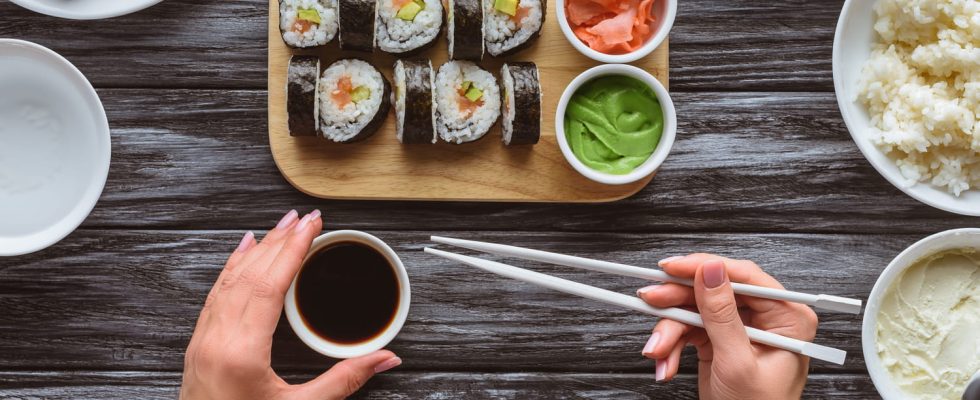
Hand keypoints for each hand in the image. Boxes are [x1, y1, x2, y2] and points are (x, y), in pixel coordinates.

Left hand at [180, 210, 401, 399]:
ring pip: (229, 280)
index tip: (313, 224)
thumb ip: (345, 381)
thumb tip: (386, 358)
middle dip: (280, 240)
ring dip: (257, 249)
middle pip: (249, 273)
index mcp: (241, 350)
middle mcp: (215, 339)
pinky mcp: (198, 348)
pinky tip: (241, 253)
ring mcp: (202, 342)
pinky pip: (215, 295)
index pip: (270, 282)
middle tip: (305, 216)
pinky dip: (231, 268)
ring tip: (280, 225)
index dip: (294, 249)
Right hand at [636, 254, 817, 399]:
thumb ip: (722, 315)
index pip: (743, 276)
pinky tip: (666, 363)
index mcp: (787, 317)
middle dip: (678, 302)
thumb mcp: (738, 362)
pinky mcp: (718, 340)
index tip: (673, 267)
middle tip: (650, 301)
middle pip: (713, 290)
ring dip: (670, 331)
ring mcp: (739, 328)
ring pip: (694, 310)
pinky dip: (672, 346)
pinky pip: (688, 330)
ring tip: (658, 351)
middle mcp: (765, 317)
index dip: (705, 267)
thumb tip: (711, 271)